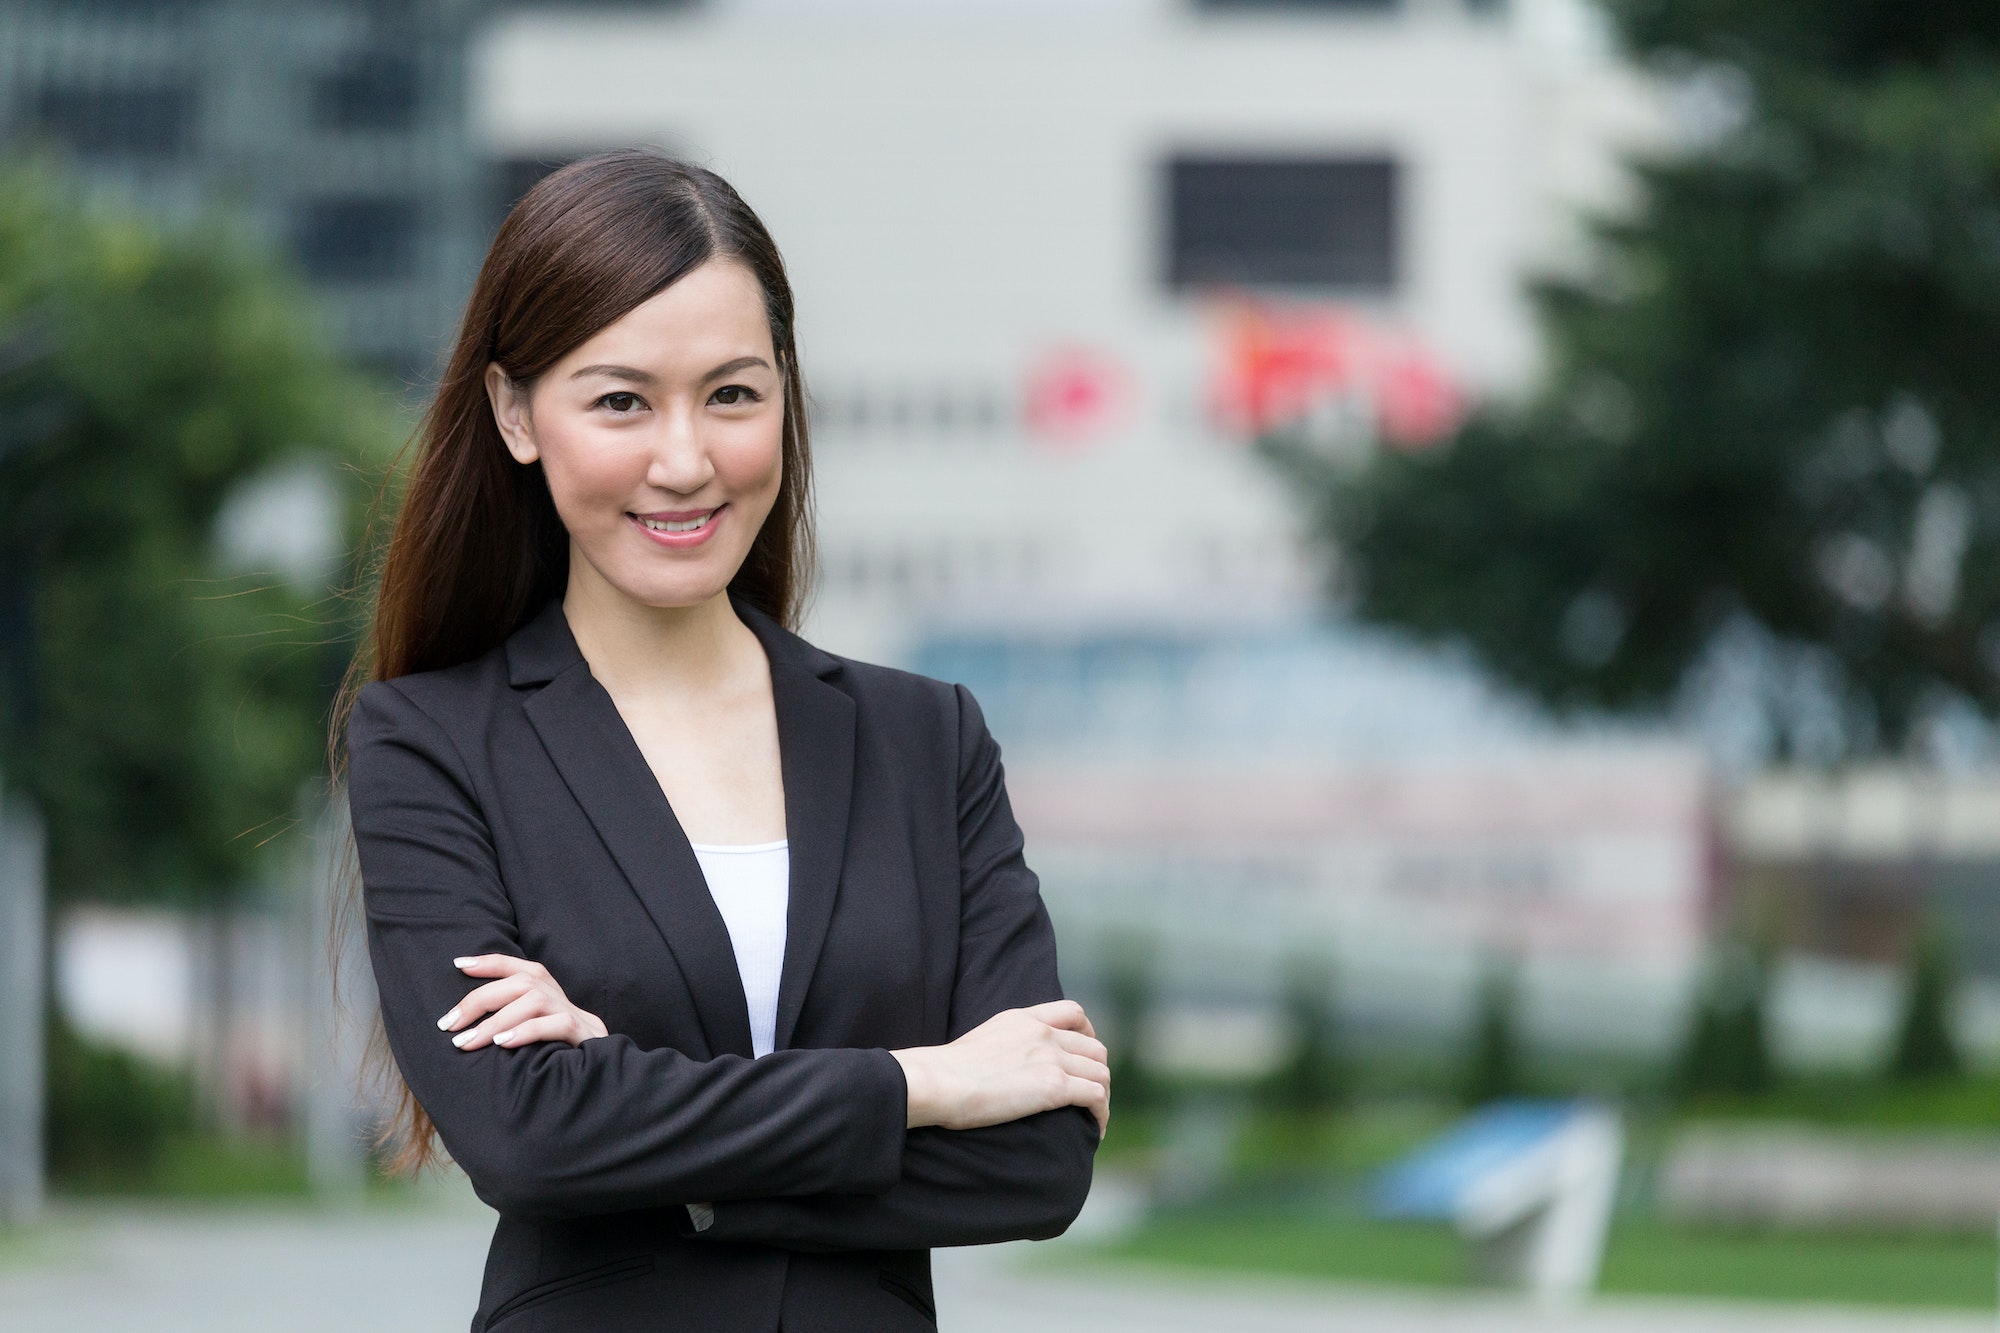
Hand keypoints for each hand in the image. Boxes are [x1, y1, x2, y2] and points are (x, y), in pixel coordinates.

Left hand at [437, 954, 608, 1051]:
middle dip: (480, 1000)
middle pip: (522, 982)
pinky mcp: (585, 1036)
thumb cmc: (557, 1059)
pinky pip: (558, 1024)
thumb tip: (465, 1023)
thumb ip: (510, 1023)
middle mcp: (561, 999)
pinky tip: (502, 1045)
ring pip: (535, 1000)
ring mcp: (576, 1016)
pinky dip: (527, 1031)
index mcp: (549, 994)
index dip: (490, 962)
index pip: (520, 968)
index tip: (459, 964)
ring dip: (496, 1021)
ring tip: (467, 1042)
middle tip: (449, 1024)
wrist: (601, 1080)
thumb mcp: (532, 1036)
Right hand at [892, 1000, 1109, 1136]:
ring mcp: (1051, 1058)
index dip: (1088, 1036)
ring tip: (1094, 1118)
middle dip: (1097, 1073)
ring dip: (1102, 1096)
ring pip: (1100, 1073)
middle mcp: (1043, 1033)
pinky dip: (1101, 1114)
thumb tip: (1006, 1063)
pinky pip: (1096, 1097)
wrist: (938, 1081)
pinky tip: (1095, 1129)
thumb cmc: (946, 1070)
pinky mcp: (1054, 1086)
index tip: (1083, 1057)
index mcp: (1025, 1019)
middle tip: (1089, 1096)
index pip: (1074, 1014)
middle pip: (1094, 1048)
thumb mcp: (982, 1039)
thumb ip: (1005, 1042)